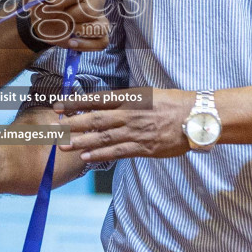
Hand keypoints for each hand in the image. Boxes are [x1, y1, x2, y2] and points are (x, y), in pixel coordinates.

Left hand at [18, 0, 109, 50]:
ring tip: (66, 29)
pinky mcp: (97, 34)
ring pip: (101, 27)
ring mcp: (99, 17)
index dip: (62, 0)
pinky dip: (87, 45)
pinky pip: (102, 42)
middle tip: (55, 17)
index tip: (50, 4)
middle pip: (91, 10)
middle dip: (69, 17)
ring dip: (79, 31)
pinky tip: (71, 43)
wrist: (40, 17)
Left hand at [53, 87, 193, 164]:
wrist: (196, 118)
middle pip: (96, 119)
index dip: (76, 103)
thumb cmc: (173, 103)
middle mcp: (130, 114)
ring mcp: (136, 132)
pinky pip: (118, 152)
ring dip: (81, 141)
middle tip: (54, 126)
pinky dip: (100, 154)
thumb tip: (103, 103)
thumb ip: (126, 99)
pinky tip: (86, 157)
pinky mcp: (143, 148)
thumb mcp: (148, 94)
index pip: (97, 100)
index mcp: (131, 98)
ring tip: (63, 145)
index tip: (58, 105)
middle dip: (73, 123)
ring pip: (103, 137)